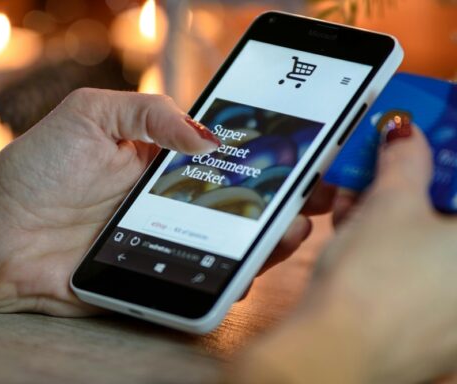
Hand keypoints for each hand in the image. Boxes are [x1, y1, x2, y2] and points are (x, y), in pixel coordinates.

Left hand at [0, 89, 332, 315]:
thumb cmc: (40, 167)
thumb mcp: (94, 115)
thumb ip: (151, 113)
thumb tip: (208, 136)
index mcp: (169, 162)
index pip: (232, 159)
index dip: (271, 156)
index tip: (306, 154)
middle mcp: (178, 202)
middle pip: (244, 204)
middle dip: (286, 200)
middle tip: (318, 195)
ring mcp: (173, 240)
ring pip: (234, 243)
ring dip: (271, 238)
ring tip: (293, 228)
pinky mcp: (160, 274)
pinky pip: (204, 279)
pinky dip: (231, 277)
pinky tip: (247, 268)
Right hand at [233, 125, 456, 382]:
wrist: (335, 350)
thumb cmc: (375, 275)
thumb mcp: (390, 204)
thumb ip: (405, 160)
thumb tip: (405, 132)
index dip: (446, 152)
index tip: (426, 137)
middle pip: (447, 212)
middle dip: (417, 182)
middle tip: (388, 161)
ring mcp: (455, 307)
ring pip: (429, 241)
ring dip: (395, 210)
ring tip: (356, 193)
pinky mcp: (430, 323)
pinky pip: (416, 268)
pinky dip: (391, 244)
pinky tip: (354, 227)